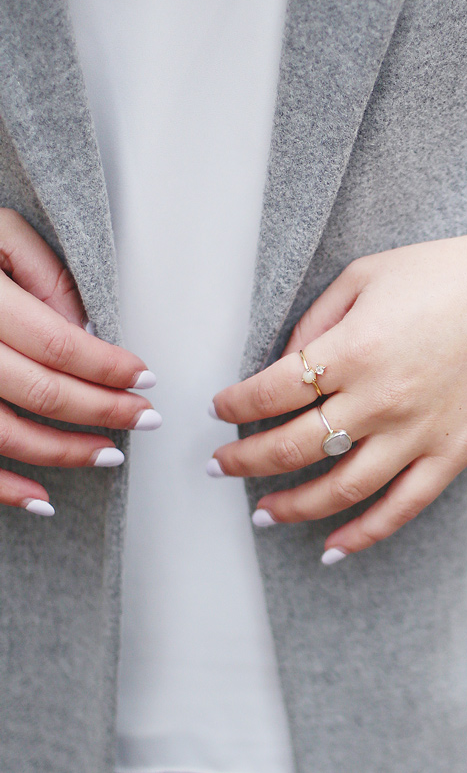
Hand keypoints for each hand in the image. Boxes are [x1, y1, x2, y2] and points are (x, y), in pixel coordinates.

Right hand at [0, 209, 159, 515]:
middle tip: (146, 418)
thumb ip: (46, 273)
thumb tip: (86, 328)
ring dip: (64, 452)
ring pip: (5, 434)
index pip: (57, 345)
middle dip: (103, 410)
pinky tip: (41, 499)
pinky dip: (4, 489)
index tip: (145, 378)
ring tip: (110, 454)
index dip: (107, 367)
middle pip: (41, 392)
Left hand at [210, 111, 466, 562]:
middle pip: (293, 448)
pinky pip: (401, 507)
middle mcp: (380, 399)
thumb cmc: (443, 274)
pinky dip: (363, 535)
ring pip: (340, 490)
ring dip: (292, 508)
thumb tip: (283, 367)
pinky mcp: (454, 453)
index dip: (235, 405)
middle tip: (219, 468)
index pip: (270, 393)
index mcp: (352, 349)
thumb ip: (316, 322)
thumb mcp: (365, 275)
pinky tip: (331, 549)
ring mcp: (419, 433)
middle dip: (245, 462)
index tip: (219, 410)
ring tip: (262, 514)